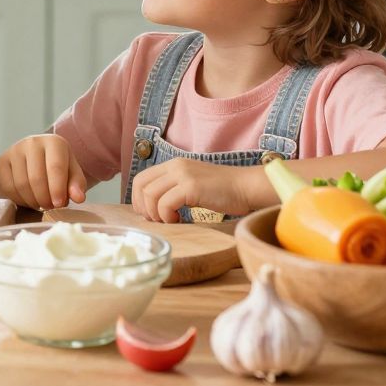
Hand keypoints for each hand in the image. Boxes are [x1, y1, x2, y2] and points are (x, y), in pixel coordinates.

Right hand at [0, 134, 85, 209]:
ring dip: (33, 201)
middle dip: (45, 198)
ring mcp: (14, 151)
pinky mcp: (1, 162)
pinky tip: (28, 199)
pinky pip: (9, 188)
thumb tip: (79, 198)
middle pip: (37, 178)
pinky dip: (20, 200)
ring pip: (22, 185)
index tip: (60, 204)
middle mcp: (32, 142)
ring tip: (41, 203)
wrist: (31, 162)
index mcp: (54, 142)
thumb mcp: (71, 174)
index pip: (55, 167)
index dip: (58, 188)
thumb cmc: (55, 170)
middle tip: (50, 206)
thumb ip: (77, 185)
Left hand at [131, 158, 269, 222]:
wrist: (246, 187)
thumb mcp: (193, 184)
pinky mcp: (191, 186)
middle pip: (140, 185)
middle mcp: (175, 166)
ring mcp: (183, 174)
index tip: (149, 214)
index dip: (138, 199)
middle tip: (157, 220)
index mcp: (174, 165)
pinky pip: (165, 204)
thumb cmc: (223, 191)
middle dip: (142, 207)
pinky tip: (180, 220)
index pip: (141, 178)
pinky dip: (167, 216)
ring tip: (170, 220)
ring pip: (150, 195)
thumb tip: (153, 208)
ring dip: (155, 214)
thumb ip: (174, 189)